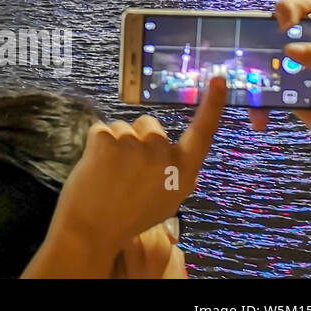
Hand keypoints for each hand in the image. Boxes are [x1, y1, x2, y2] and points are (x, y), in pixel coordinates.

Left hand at [25, 77, 225, 276]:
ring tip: (110, 176)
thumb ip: (174, 170)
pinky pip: (100, 129)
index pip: (203, 133)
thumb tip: (170, 147)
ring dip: (114, 144)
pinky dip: (95, 144)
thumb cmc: (130, 215)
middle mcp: (165, 157)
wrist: (93, 232)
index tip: (218, 78)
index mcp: (185, 173)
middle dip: (137, 139)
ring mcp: (137, 146)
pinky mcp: (108, 140)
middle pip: (151, 125)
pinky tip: (95, 168)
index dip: (212, 105)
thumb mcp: (167, 197)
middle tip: (125, 174)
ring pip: (123, 128)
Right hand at [249, 0, 310, 246]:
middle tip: (238, 48)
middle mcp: (309, 54)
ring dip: (247, 77)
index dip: (290, 7)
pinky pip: (260, 96)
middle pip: (271, 34)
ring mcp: (295, 76)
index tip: (279, 18)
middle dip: (251, 40)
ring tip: (238, 89)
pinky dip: (253, 107)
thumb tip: (296, 47)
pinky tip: (257, 121)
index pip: (306, 10)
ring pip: (260, 64)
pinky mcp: (286, 99)